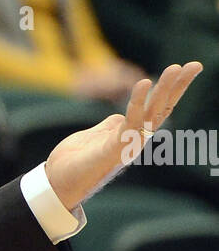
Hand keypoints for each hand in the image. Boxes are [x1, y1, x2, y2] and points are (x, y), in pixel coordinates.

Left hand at [45, 61, 201, 210]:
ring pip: (151, 113)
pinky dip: (138, 102)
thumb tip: (120, 116)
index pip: (156, 108)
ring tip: (176, 68)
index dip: (172, 89)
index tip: (186, 68)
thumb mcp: (95, 136)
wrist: (56, 185)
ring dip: (164, 89)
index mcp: (131, 135)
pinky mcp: (114, 149)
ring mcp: (126, 145)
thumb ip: (110, 126)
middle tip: (195, 65)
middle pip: (161, 109)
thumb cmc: (73, 163)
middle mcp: (134, 140)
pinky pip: (130, 123)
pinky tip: (144, 83)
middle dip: (178, 86)